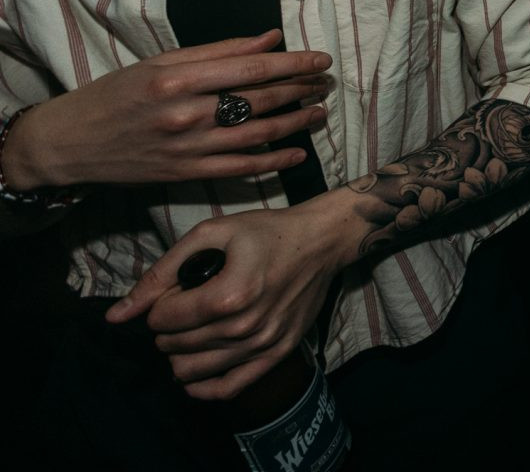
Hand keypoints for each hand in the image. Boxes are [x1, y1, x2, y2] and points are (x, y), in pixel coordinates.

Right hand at [3, 30, 329, 190]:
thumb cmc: (115, 94)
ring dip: (295, 124)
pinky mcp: (185, 174)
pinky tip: (297, 153)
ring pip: (257, 136)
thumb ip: (219, 51)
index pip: (252, 68)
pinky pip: (240, 169)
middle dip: (300, 90)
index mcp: (178, 78)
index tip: (320, 59)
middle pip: (260, 101)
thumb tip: (270, 38)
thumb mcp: (160, 61)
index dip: (294, 64)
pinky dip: (273, 162)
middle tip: (325, 83)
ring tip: (319, 112)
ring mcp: (187, 147)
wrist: (69, 143)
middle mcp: (185, 113)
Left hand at [105, 189, 362, 399]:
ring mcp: (263, 343)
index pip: (163, 320)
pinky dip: (202, 388)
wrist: (321, 241)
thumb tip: (116, 315)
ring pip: (193, 370)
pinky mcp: (277, 353)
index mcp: (229, 294)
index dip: (158, 306)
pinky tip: (192, 374)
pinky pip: (229, 388)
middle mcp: (246, 326)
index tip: (172, 292)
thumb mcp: (211, 235)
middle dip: (167, 327)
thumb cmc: (266, 232)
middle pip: (175, 345)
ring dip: (179, 354)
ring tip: (189, 332)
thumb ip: (161, 273)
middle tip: (182, 307)